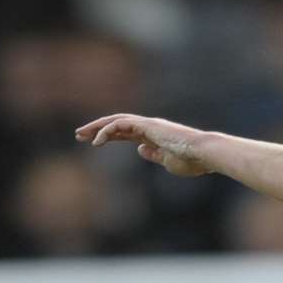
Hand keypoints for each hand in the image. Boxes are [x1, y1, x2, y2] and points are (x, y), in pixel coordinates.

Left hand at [75, 114, 212, 176]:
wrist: (203, 154)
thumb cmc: (190, 160)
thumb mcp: (167, 161)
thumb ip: (153, 154)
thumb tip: (140, 150)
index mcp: (152, 136)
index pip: (125, 133)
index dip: (108, 135)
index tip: (92, 142)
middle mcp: (148, 127)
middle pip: (117, 124)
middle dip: (97, 128)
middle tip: (79, 134)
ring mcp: (148, 124)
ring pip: (116, 121)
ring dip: (97, 127)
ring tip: (81, 135)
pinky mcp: (148, 125)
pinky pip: (122, 124)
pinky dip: (107, 130)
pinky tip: (96, 141)